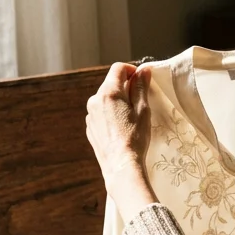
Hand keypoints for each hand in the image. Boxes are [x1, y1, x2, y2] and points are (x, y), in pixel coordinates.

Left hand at [86, 62, 157, 217]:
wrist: (121, 165)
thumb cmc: (135, 138)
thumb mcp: (143, 110)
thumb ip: (141, 87)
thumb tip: (144, 70)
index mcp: (108, 92)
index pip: (118, 69)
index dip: (132, 70)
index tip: (142, 79)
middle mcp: (95, 100)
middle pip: (111, 84)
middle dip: (125, 87)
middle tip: (140, 101)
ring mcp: (90, 115)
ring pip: (105, 99)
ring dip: (118, 102)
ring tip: (131, 118)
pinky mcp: (90, 128)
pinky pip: (101, 114)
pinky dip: (111, 115)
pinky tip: (122, 129)